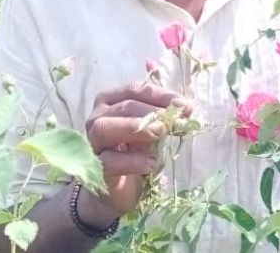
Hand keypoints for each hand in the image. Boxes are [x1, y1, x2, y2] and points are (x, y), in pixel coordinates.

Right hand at [80, 83, 191, 222]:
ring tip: (160, 133)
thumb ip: (163, 119)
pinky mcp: (96, 168)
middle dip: (152, 112)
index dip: (160, 95)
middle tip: (175, 121)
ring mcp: (93, 143)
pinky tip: (152, 163)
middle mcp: (97, 118)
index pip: (134, 89)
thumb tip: (186, 108)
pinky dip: (133, 161)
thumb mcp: (150, 131)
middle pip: (123, 106)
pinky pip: (111, 161)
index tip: (184, 105)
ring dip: (136, 128)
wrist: (118, 189)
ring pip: (106, 128)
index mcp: (111, 101)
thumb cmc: (134, 152)